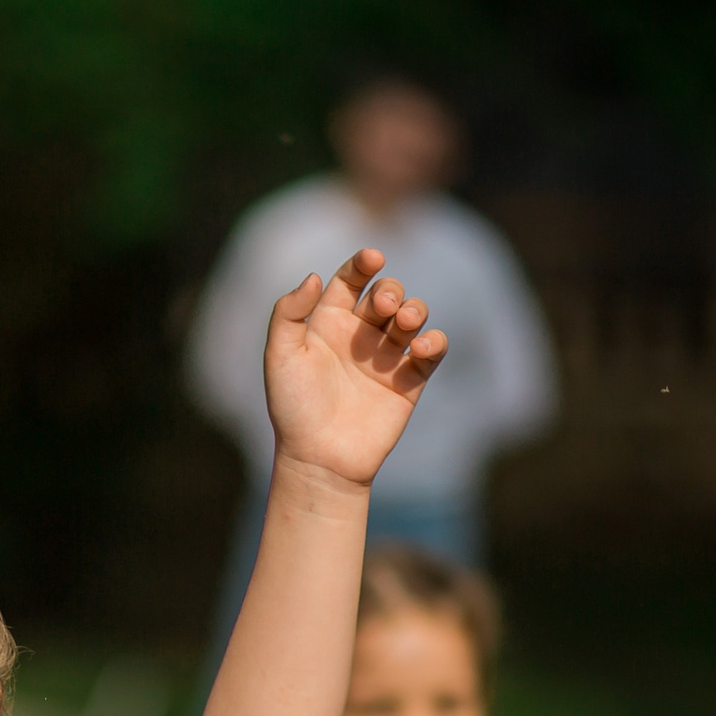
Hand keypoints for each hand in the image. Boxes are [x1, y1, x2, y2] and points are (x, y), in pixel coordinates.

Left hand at [263, 248, 447, 489]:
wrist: (319, 458)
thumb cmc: (294, 408)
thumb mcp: (280, 356)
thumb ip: (289, 313)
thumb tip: (314, 276)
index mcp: (328, 323)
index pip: (350, 280)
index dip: (363, 264)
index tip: (373, 258)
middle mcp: (360, 335)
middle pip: (387, 294)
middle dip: (391, 291)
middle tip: (385, 307)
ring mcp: (387, 357)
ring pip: (413, 316)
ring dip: (415, 310)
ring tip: (404, 322)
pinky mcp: (409, 381)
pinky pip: (432, 351)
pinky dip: (435, 341)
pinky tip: (422, 347)